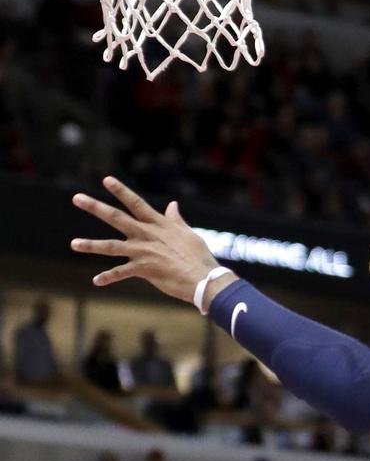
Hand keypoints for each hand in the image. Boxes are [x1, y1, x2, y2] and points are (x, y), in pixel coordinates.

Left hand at [71, 177, 220, 303]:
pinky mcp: (144, 269)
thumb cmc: (199, 256)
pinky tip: (96, 281)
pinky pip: (121, 273)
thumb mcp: (188, 234)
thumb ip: (176, 219)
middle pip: (116, 218)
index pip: (136, 203)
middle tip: (77, 198)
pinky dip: (108, 277)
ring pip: (111, 246)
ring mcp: (144, 251)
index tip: (106, 179)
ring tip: (74, 243)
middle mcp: (147, 235)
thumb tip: (173, 205)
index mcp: (159, 224)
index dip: (121, 190)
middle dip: (96, 207)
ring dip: (91, 245)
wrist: (204, 278)